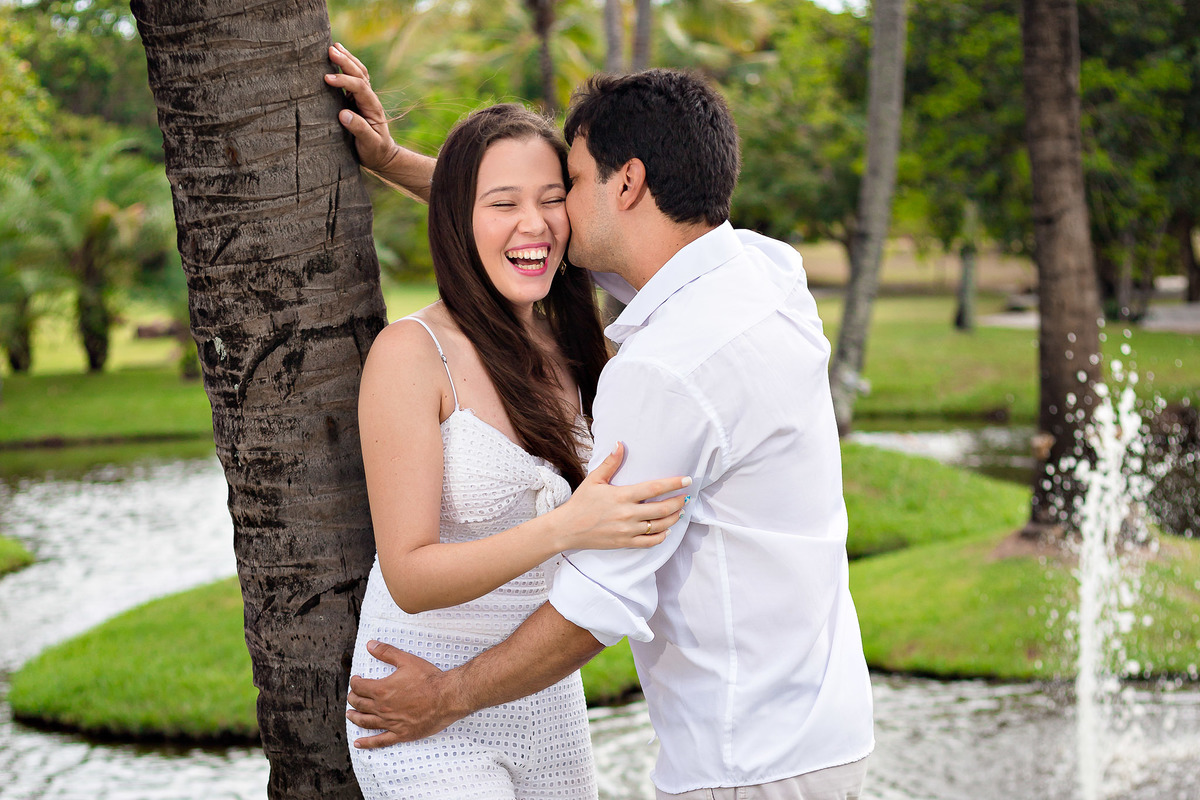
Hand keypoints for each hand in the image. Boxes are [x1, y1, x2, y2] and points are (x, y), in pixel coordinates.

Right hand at [325, 43, 401, 172]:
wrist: (382, 155)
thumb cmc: (375, 151)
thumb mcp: (369, 144)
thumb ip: (359, 130)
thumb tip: (343, 114)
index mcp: (372, 107)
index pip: (359, 87)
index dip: (344, 80)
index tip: (327, 79)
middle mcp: (370, 99)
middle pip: (360, 74)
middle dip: (345, 61)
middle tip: (330, 50)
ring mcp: (364, 98)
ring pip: (359, 73)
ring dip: (347, 59)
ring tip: (334, 46)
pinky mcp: (357, 100)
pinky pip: (354, 78)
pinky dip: (347, 66)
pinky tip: (339, 57)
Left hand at [346, 641, 462, 747]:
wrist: (447, 697)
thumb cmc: (429, 679)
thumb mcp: (407, 660)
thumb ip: (386, 652)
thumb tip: (370, 645)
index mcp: (381, 690)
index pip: (359, 687)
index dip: (355, 682)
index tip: (356, 680)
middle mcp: (382, 708)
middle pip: (359, 704)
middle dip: (353, 698)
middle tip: (353, 696)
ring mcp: (390, 723)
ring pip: (365, 722)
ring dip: (355, 718)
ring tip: (350, 715)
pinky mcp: (401, 734)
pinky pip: (380, 741)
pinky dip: (367, 743)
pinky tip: (359, 743)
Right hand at [554, 442, 691, 551]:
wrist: (567, 528)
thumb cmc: (581, 503)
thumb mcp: (594, 480)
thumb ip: (610, 463)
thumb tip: (620, 444)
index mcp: (622, 496)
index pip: (655, 488)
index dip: (674, 483)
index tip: (687, 480)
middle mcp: (627, 514)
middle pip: (663, 509)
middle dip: (679, 502)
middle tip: (686, 496)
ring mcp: (627, 531)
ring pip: (660, 526)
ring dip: (674, 518)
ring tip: (680, 511)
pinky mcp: (625, 543)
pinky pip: (650, 542)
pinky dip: (662, 536)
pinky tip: (666, 530)